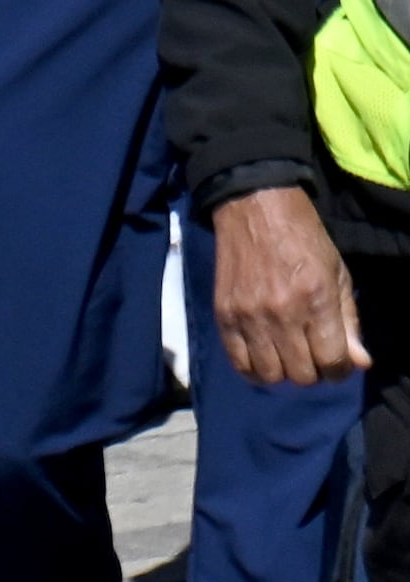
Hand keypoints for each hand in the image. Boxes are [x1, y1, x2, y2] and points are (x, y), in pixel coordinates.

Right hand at [215, 183, 369, 385]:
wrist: (253, 207)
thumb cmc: (304, 239)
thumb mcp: (338, 275)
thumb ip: (349, 323)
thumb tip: (359, 363)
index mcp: (316, 300)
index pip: (333, 363)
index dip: (340, 369)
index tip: (336, 359)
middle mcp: (282, 313)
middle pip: (302, 374)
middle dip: (313, 370)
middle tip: (311, 353)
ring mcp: (249, 315)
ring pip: (271, 374)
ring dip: (283, 371)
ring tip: (286, 354)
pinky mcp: (224, 313)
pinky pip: (238, 362)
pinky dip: (253, 368)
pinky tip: (262, 355)